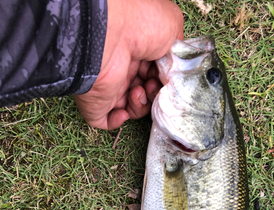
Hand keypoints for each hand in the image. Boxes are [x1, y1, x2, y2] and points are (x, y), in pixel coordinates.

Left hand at [74, 0, 183, 129]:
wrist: (110, 33)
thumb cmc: (141, 23)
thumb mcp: (172, 27)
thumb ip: (178, 51)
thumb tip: (174, 71)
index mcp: (138, 51)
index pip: (155, 75)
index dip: (164, 81)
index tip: (168, 79)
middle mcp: (123, 68)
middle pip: (145, 92)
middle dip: (154, 94)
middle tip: (153, 85)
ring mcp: (109, 86)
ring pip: (130, 108)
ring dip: (140, 106)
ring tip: (138, 91)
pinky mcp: (96, 102)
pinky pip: (105, 121)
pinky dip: (117, 121)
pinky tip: (123, 111)